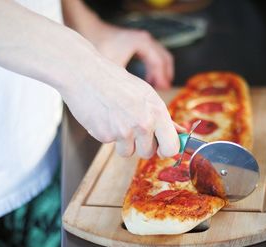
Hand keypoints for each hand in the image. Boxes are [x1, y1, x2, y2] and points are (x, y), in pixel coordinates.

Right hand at [62, 52, 178, 157]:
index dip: (167, 150)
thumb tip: (180, 131)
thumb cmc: (115, 81)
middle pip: (148, 153)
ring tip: (116, 120)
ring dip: (123, 142)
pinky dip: (106, 134)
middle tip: (132, 128)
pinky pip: (110, 144)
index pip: (172, 147)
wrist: (85, 74)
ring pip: (128, 152)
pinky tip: (103, 117)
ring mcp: (123, 131)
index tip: (162, 148)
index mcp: (157, 112)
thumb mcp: (145, 94)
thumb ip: (161, 116)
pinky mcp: (105, 135)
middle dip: (141, 146)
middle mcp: (143, 123)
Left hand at [84, 23, 173, 89]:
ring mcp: (142, 39)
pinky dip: (153, 68)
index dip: (161, 79)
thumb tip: (134, 99)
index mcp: (142, 43)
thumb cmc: (98, 46)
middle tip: (163, 92)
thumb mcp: (112, 67)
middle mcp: (145, 39)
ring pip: (160, 57)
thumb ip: (125, 82)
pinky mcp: (137, 42)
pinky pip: (152, 56)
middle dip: (165, 76)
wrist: (87, 30)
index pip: (159, 63)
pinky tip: (148, 80)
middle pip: (164, 59)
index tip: (162, 92)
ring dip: (160, 72)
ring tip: (156, 88)